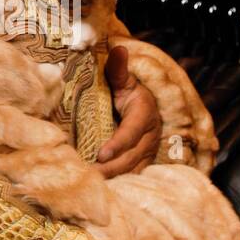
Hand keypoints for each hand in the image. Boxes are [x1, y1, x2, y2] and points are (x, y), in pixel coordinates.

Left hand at [95, 45, 162, 177]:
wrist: (146, 106)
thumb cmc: (128, 91)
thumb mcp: (123, 80)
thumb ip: (118, 69)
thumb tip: (118, 48)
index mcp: (144, 113)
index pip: (132, 131)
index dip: (118, 144)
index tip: (100, 154)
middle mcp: (150, 135)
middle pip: (131, 156)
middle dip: (110, 168)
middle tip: (89, 176)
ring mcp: (149, 151)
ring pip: (133, 169)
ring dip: (114, 179)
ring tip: (92, 186)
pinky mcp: (144, 162)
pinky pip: (134, 176)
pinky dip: (120, 184)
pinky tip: (103, 191)